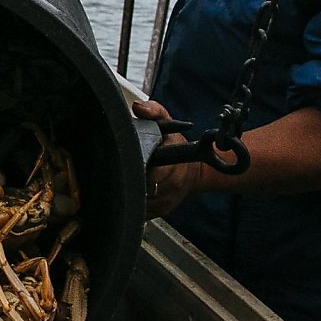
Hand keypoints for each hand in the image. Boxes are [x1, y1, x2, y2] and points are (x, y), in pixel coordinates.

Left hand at [133, 97, 201, 217]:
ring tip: (129, 180)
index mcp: (173, 162)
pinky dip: (135, 204)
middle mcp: (173, 183)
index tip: (130, 163)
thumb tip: (139, 107)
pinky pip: (143, 212)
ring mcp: (168, 199)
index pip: (152, 173)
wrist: (195, 170)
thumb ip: (154, 111)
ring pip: (141, 202)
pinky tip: (133, 191)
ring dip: (132, 192)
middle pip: (143, 189)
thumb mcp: (166, 122)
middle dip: (132, 180)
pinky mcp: (163, 211)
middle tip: (124, 170)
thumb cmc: (176, 145)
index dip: (139, 168)